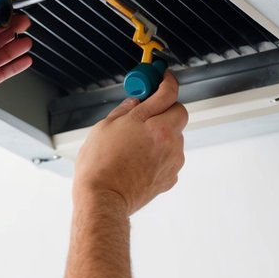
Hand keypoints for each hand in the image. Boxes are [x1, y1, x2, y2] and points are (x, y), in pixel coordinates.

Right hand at [74, 71, 186, 214]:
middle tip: (149, 111)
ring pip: (176, 136)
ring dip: (163, 133)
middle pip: (179, 113)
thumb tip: (135, 101)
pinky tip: (139, 159)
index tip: (164, 77)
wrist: (103, 200)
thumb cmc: (99, 166)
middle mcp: (168, 140)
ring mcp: (172, 159)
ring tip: (137, 143)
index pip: (168, 93)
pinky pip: (170, 156)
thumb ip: (125, 110)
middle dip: (167, 108)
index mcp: (152, 123)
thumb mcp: (104, 127)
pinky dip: (160, 154)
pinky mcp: (171, 176)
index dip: (167, 81)